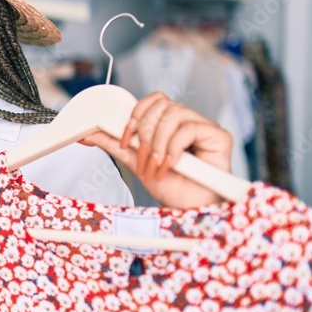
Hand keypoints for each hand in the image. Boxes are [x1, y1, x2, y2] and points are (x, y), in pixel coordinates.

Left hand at [80, 92, 233, 208]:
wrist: (191, 210)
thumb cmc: (171, 187)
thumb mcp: (137, 163)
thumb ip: (117, 146)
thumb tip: (91, 133)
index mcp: (170, 124)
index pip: (153, 101)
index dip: (136, 115)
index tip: (125, 138)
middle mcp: (188, 121)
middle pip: (162, 105)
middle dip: (146, 134)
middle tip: (144, 159)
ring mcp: (205, 127)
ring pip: (174, 114)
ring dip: (159, 143)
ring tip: (157, 165)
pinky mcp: (219, 136)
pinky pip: (190, 128)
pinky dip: (174, 148)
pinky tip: (172, 164)